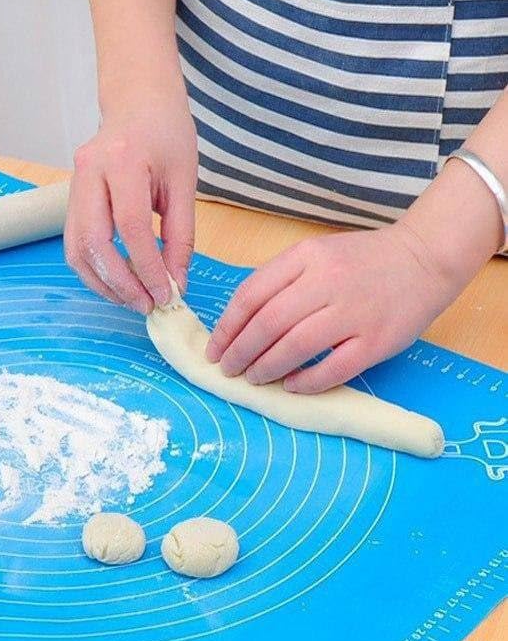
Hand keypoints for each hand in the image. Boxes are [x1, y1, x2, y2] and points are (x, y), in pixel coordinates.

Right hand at [64, 86, 196, 313]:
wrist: (137, 101)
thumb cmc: (165, 133)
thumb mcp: (184, 181)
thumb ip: (180, 235)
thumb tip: (176, 282)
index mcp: (122, 160)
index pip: (131, 226)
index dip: (148, 267)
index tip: (166, 294)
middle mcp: (88, 172)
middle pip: (94, 243)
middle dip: (121, 284)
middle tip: (147, 305)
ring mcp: (73, 185)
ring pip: (77, 250)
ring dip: (103, 283)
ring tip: (133, 299)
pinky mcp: (69, 200)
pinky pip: (75, 245)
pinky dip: (94, 271)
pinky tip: (118, 283)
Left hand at [205, 224, 464, 393]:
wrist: (426, 258)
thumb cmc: (361, 261)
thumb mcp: (315, 254)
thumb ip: (279, 281)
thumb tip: (237, 323)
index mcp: (306, 257)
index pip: (251, 295)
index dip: (227, 328)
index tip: (214, 349)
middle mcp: (328, 281)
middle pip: (268, 323)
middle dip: (240, 352)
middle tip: (229, 370)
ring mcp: (354, 312)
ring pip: (295, 346)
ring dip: (266, 368)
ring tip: (254, 379)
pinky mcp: (377, 341)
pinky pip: (333, 368)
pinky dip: (306, 382)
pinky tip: (291, 387)